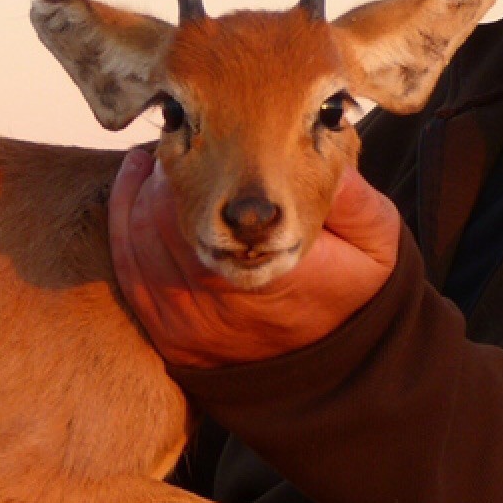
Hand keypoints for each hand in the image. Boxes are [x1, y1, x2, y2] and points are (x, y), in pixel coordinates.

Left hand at [108, 147, 401, 368]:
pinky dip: (125, 219)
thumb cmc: (354, 292)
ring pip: (141, 235)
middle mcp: (224, 301)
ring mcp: (189, 322)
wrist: (333, 373)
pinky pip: (128, 268)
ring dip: (146, 189)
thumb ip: (355, 199)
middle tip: (185, 134)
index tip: (210, 128)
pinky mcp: (167, 333)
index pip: (214, 205)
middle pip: (167, 214)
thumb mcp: (377, 244)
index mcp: (276, 273)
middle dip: (172, 169)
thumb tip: (330, 153)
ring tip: (164, 156)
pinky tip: (136, 183)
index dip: (202, 160)